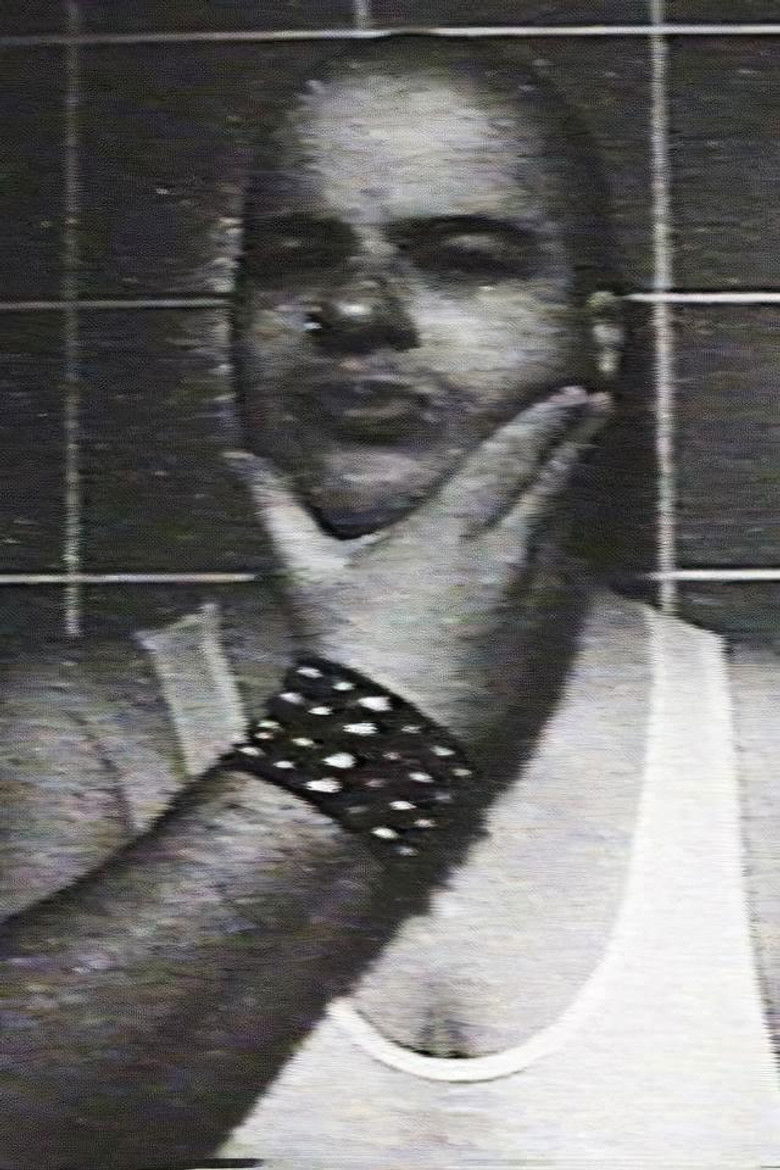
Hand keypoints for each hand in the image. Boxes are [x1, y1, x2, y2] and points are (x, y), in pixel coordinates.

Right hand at [228, 387, 609, 754]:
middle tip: (598, 406)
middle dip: (576, 437)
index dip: (545, 418)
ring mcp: (526, 595)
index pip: (511, 453)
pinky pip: (560, 572)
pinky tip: (564, 535)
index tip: (572, 392)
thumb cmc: (346, 649)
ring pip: (561, 524)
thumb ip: (277, 505)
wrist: (387, 737)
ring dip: (573, 485)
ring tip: (582, 457)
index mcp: (449, 525)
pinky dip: (564, 542)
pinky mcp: (536, 635)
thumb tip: (238, 460)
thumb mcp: (306, 569)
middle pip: (552, 479)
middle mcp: (500, 552)